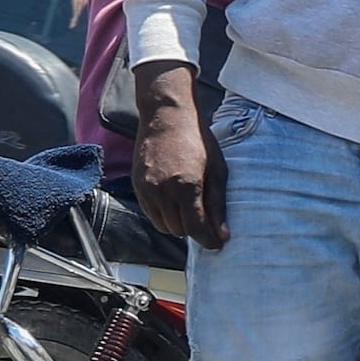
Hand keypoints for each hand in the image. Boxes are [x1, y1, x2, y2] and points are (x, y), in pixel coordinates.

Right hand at [131, 77, 225, 246]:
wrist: (166, 117)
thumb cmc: (198, 140)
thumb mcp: (217, 171)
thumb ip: (218, 205)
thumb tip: (222, 235)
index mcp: (186, 186)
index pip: (196, 229)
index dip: (209, 241)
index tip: (218, 244)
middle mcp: (162, 190)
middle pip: (179, 231)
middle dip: (194, 230)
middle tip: (206, 221)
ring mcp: (146, 188)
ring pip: (163, 226)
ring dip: (178, 224)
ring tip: (190, 208)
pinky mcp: (137, 185)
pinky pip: (151, 213)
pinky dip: (164, 214)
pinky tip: (175, 201)